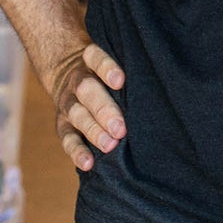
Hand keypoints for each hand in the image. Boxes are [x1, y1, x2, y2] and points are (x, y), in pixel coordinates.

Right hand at [45, 43, 125, 171]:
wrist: (66, 73)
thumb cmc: (104, 72)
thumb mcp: (110, 60)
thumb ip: (127, 70)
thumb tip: (161, 84)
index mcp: (89, 61)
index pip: (95, 58)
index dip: (106, 68)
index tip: (120, 81)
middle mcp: (77, 81)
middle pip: (87, 90)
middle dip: (104, 110)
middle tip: (120, 128)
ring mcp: (68, 103)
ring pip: (77, 114)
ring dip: (93, 131)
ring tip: (109, 145)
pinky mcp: (62, 124)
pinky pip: (67, 138)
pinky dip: (77, 151)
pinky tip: (88, 163)